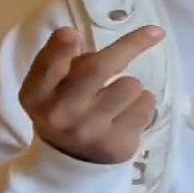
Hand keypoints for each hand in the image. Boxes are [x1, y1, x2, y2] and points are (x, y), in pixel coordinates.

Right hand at [18, 25, 164, 164]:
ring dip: (133, 85)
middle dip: (131, 45)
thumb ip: (58, 61)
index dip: (59, 49)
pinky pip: (145, 106)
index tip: (71, 33)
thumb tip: (73, 35)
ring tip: (121, 97)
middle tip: (155, 32)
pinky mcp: (117, 143)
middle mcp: (61, 113)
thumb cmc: (65, 109)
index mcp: (38, 95)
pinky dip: (143, 103)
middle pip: (98, 69)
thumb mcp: (49, 87)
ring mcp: (90, 130)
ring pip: (131, 85)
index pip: (48, 68)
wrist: (73, 160)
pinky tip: (130, 113)